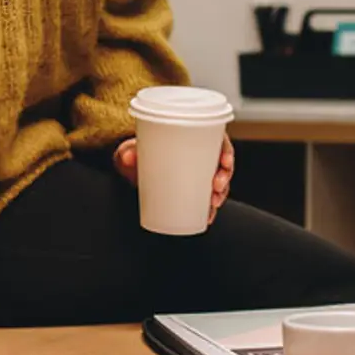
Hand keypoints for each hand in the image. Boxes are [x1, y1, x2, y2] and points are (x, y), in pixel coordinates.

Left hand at [113, 134, 233, 225]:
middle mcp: (199, 155)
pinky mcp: (191, 188)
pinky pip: (206, 198)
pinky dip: (209, 209)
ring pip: (218, 182)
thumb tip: (127, 157)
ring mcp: (197, 173)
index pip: (219, 140)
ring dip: (222, 194)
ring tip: (214, 203)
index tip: (225, 160)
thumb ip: (128, 151)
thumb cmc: (138, 150)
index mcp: (193, 137)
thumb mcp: (133, 147)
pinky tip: (209, 217)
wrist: (132, 164)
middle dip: (225, 176)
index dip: (227, 151)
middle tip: (217, 186)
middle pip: (222, 164)